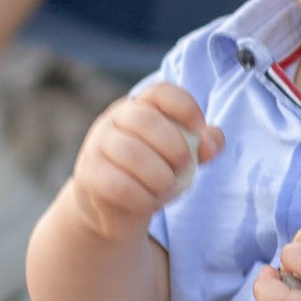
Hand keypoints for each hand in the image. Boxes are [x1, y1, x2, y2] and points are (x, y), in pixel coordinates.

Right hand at [65, 81, 222, 241]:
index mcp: (140, 107)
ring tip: (166, 188)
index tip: (199, 128)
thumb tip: (211, 141)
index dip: (185, 106)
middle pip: (146, 120)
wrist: (115, 209)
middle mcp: (115, 119)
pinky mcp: (88, 175)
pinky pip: (118, 184)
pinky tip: (148, 201)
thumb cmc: (152, 174)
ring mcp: (97, 145)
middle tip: (183, 168)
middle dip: (175, 148)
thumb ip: (201, 146)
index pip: (160, 92)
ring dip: (160, 177)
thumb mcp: (180, 157)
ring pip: (132, 153)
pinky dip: (142, 197)